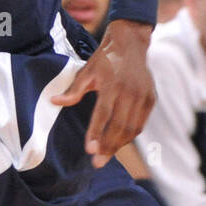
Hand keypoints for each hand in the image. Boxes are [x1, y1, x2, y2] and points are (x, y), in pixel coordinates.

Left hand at [53, 19, 155, 167]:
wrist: (130, 44)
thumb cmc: (104, 59)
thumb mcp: (86, 71)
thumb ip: (73, 90)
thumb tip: (54, 102)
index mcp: (112, 85)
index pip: (103, 115)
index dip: (96, 133)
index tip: (89, 150)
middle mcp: (130, 92)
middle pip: (120, 126)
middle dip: (109, 146)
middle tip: (97, 162)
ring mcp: (143, 96)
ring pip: (133, 128)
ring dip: (119, 144)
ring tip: (106, 156)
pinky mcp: (151, 99)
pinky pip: (141, 123)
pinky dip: (130, 135)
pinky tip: (118, 143)